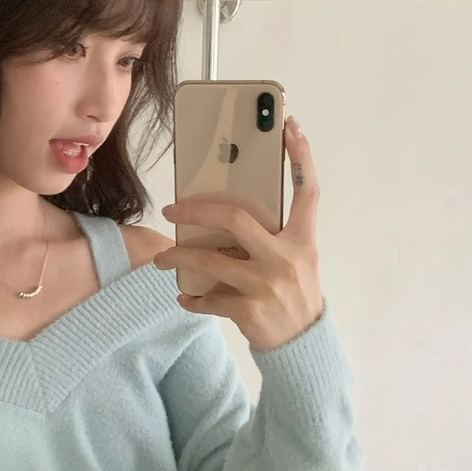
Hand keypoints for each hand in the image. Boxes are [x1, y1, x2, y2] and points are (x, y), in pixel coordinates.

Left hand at [153, 114, 323, 350]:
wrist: (302, 345)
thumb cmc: (295, 295)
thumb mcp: (298, 260)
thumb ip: (274, 236)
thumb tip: (226, 217)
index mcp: (303, 239)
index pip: (308, 190)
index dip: (302, 156)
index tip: (290, 126)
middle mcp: (286, 257)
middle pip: (236, 219)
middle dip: (197, 209)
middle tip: (171, 209)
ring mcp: (266, 284)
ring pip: (209, 260)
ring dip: (178, 257)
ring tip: (163, 259)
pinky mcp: (249, 310)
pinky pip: (208, 298)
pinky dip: (192, 298)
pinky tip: (185, 296)